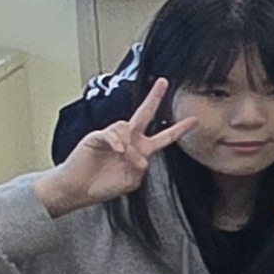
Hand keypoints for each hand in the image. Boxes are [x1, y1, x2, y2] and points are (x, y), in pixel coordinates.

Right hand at [41, 78, 181, 215]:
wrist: (78, 190)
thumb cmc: (103, 185)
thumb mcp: (131, 181)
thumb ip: (140, 169)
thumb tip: (141, 157)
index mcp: (141, 150)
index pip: (164, 137)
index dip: (179, 129)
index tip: (194, 120)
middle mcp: (129, 140)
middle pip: (145, 114)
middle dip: (154, 97)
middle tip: (163, 82)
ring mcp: (113, 137)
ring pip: (127, 126)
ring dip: (129, 143)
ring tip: (123, 156)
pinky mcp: (96, 137)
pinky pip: (111, 132)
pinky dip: (116, 140)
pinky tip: (117, 149)